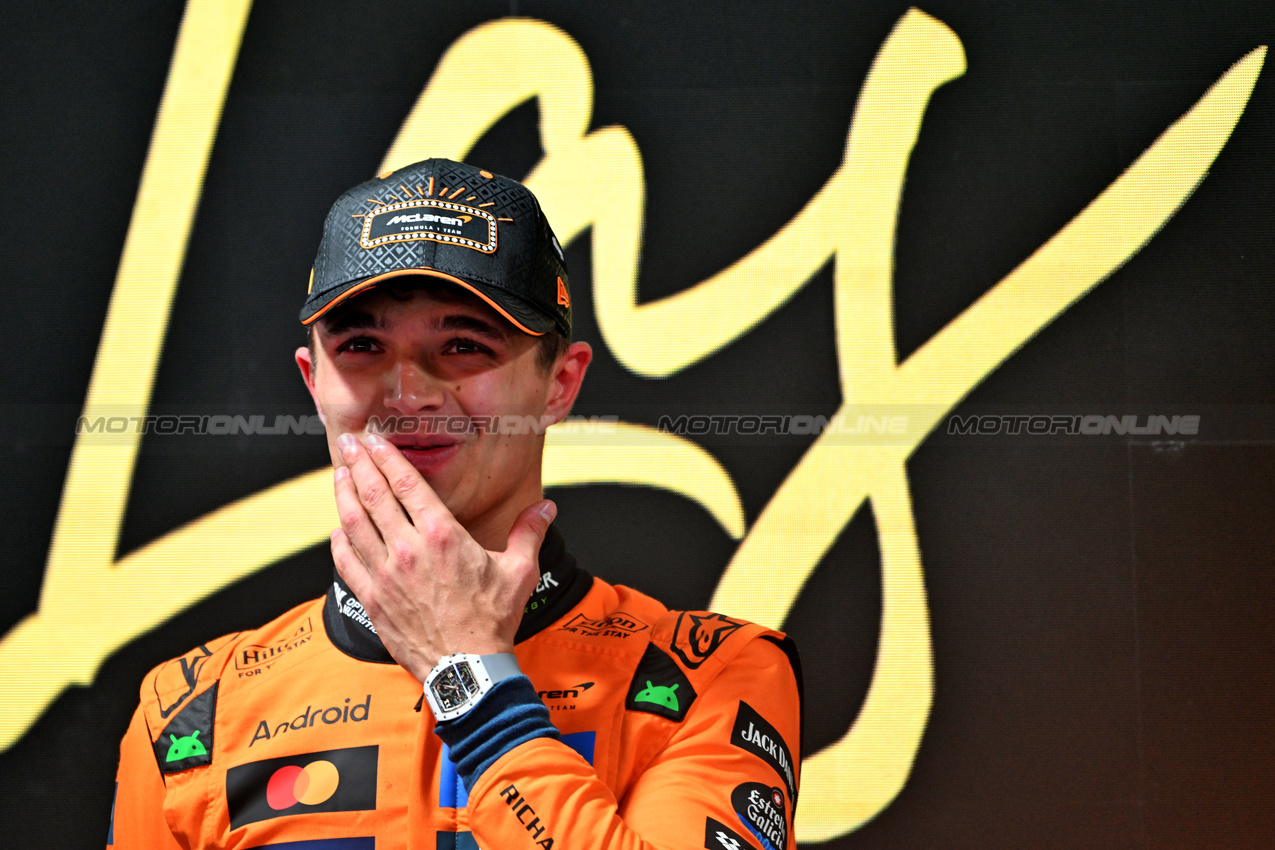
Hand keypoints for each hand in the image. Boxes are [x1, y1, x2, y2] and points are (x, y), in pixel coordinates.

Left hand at [329, 432, 554, 681]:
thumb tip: (547, 507)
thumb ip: (529, 533)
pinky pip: (347, 562)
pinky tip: (338, 529)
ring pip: (354, 523)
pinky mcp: (373, 600)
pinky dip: (339, 541)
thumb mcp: (519, 571)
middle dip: (359, 463)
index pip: (406, 483)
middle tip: (349, 441)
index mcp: (442, 535)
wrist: (466, 669)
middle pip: (374, 495)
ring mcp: (385, 575)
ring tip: (340, 473)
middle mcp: (408, 550)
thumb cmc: (492, 621)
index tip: (374, 439)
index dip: (386, 456)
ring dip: (344, 494)